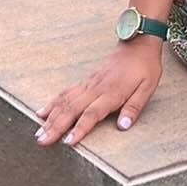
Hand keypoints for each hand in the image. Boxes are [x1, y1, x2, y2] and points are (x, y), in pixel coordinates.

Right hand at [34, 41, 162, 148]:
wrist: (137, 43)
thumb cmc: (144, 66)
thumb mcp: (147, 87)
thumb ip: (134, 107)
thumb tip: (123, 126)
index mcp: (112, 92)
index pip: (92, 113)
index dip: (80, 128)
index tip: (68, 142)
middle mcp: (96, 88)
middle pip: (71, 109)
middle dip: (55, 127)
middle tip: (42, 141)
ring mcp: (88, 84)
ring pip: (64, 102)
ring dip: (50, 118)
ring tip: (38, 132)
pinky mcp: (85, 81)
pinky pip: (65, 93)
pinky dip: (52, 104)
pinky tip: (42, 113)